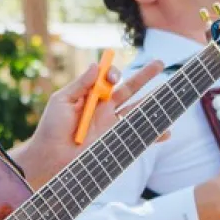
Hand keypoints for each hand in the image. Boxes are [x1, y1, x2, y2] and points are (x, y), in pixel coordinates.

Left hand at [32, 59, 165, 154]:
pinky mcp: (115, 141)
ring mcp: (112, 125)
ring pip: (137, 110)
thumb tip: (97, 65)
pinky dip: (153, 135)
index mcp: (92, 96)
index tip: (113, 78)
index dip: (114, 74)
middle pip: (129, 89)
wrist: (50, 157)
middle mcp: (105, 109)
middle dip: (145, 76)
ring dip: (153, 102)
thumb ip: (80, 84)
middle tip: (160, 63)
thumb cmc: (51, 128)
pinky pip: (138, 136)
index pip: (109, 80)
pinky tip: (167, 131)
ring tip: (169, 93)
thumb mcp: (61, 101)